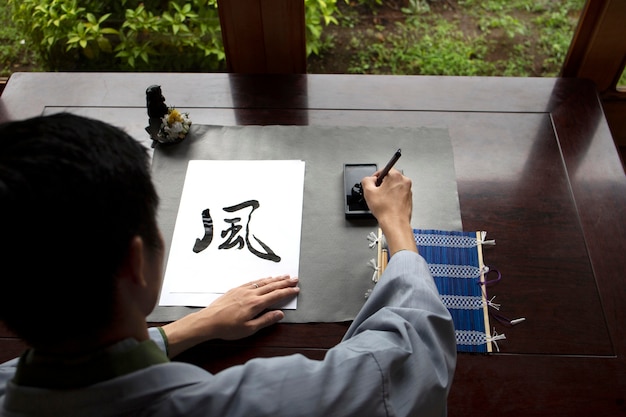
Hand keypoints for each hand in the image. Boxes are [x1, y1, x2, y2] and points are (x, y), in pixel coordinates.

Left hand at [161, 275, 298, 356]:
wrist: (208, 321)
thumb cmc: (228, 328)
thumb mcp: (249, 329)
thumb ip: (266, 320)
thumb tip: (280, 314)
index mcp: (256, 304)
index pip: (276, 296)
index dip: (287, 292)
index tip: (296, 289)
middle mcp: (251, 294)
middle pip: (272, 286)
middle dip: (285, 282)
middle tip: (295, 279)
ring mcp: (243, 290)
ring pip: (263, 282)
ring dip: (275, 279)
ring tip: (284, 276)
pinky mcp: (236, 289)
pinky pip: (253, 281)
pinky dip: (262, 279)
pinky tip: (266, 278)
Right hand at [361, 169, 416, 255]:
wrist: (395, 223)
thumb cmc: (385, 210)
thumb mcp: (368, 192)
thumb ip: (366, 180)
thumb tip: (368, 179)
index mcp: (396, 176)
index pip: (384, 170)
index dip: (375, 177)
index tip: (372, 183)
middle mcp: (404, 181)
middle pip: (389, 178)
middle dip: (381, 185)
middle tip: (376, 193)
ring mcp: (408, 190)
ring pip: (394, 187)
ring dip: (387, 192)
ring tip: (382, 201)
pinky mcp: (409, 198)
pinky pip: (398, 194)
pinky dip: (392, 198)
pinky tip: (387, 205)